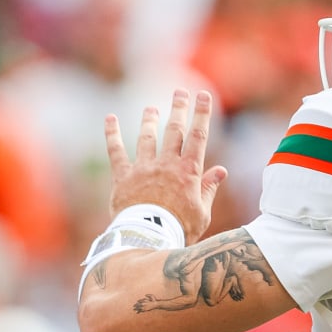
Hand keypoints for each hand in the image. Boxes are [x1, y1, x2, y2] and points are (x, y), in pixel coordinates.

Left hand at [105, 89, 227, 243]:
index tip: (203, 95)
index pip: (198, 136)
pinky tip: (110, 118)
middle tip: (180, 92)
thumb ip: (209, 189)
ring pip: (147, 137)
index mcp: (189, 172)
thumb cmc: (179, 230)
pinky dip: (112, 134)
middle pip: (174, 130)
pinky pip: (116, 151)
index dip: (201, 113)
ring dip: (149, 120)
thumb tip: (221, 171)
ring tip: (151, 108)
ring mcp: (144, 168)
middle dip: (178, 108)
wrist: (148, 240)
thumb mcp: (202, 212)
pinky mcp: (123, 177)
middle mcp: (167, 164)